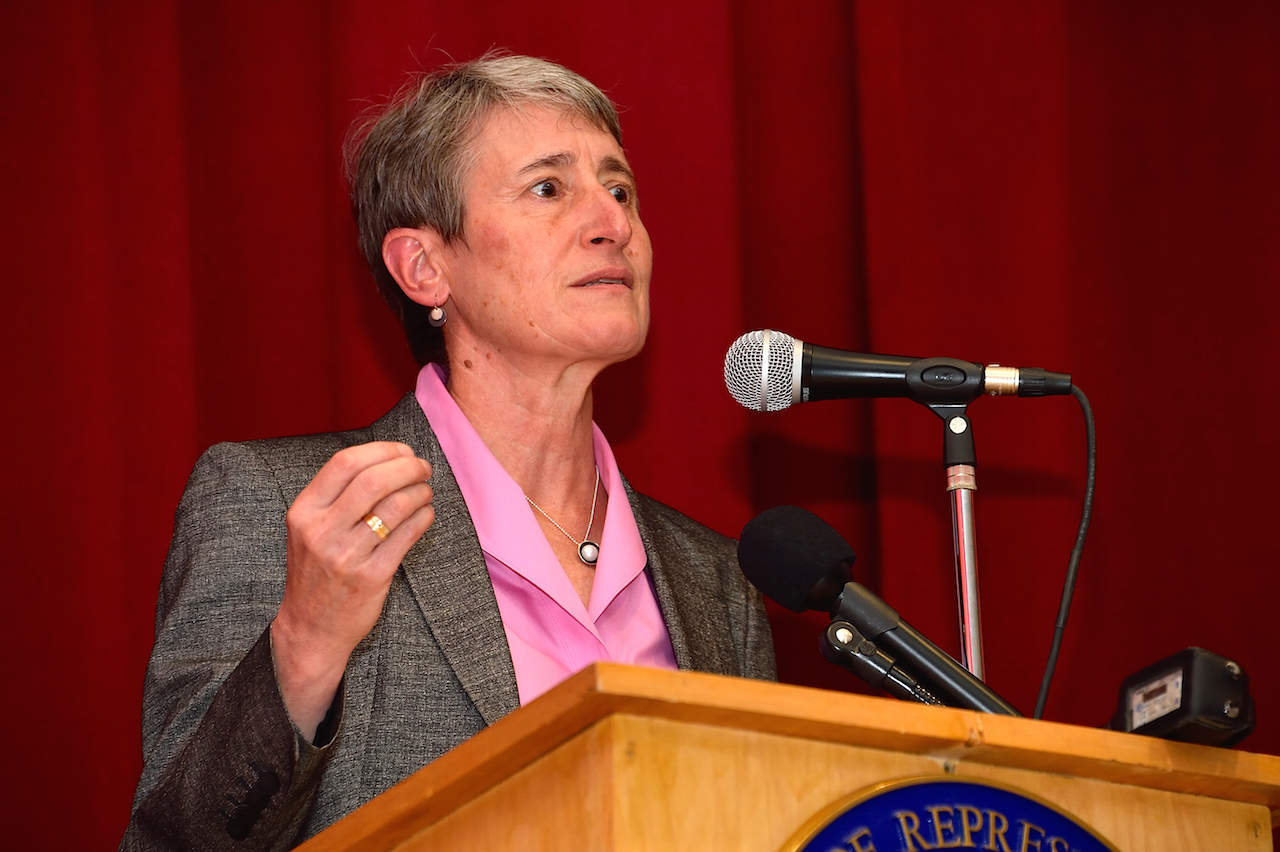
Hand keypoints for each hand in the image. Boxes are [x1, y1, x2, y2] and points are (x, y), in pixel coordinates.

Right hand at [270, 441, 433, 738]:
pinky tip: (426, 513)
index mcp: (303, 512)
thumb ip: (335, 496)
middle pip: (374, 480)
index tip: (402, 451)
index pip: (345, 463)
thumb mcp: (308, 529)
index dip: (381, 450)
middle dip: (407, 467)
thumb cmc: (316, 571)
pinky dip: (424, 517)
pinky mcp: (372, 576)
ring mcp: (346, 555)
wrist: (311, 628)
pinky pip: (407, 535)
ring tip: (426, 491)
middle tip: (423, 468)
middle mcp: (321, 531)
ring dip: (420, 491)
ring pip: (395, 506)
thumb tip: (386, 459)